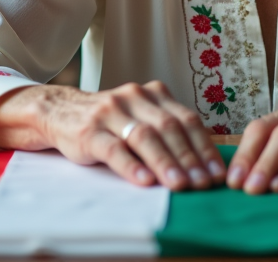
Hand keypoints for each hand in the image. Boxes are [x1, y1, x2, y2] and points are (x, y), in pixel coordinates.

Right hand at [0, 81, 225, 190]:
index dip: (204, 147)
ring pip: (144, 137)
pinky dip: (131, 166)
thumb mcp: (141, 117)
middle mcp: (135, 97)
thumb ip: (168, 131)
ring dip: (165, 162)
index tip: (217, 173)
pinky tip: (144, 181)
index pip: (187, 119)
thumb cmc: (110, 121)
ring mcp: (110, 112)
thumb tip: (205, 163)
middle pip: (169, 128)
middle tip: (203, 184)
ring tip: (179, 184)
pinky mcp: (89, 131)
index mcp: (154, 93)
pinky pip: (113, 148)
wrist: (59, 111)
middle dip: (189, 158)